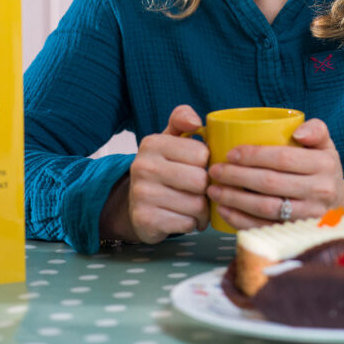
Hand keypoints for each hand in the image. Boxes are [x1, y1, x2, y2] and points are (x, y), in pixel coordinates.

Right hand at [108, 105, 209, 243]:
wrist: (135, 204)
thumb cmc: (162, 168)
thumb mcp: (169, 140)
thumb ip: (181, 120)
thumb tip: (195, 121)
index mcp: (152, 143)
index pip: (201, 153)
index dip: (207, 164)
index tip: (201, 168)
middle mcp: (143, 167)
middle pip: (200, 180)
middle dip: (208, 189)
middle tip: (202, 191)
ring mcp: (142, 194)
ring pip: (196, 205)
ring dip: (203, 210)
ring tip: (197, 206)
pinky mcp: (145, 220)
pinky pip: (187, 223)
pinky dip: (192, 223)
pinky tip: (185, 218)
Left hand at [206, 119, 343, 228]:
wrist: (341, 204)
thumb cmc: (324, 169)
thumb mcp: (326, 145)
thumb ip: (316, 130)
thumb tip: (297, 132)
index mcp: (324, 165)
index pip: (282, 158)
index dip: (253, 155)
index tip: (230, 153)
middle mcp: (319, 192)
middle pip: (270, 183)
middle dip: (237, 176)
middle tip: (215, 170)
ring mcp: (308, 216)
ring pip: (266, 207)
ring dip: (235, 199)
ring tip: (214, 190)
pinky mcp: (297, 232)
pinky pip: (265, 227)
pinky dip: (241, 220)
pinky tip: (224, 210)